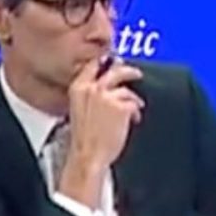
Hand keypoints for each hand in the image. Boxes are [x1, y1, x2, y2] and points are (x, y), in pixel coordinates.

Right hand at [62, 58, 144, 190]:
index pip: (92, 65)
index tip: (113, 61)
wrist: (88, 155)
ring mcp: (107, 96)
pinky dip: (136, 112)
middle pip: (114, 71)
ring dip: (133, 99)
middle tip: (136, 73)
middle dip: (128, 71)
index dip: (105, 61)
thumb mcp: (79, 110)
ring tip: (136, 108)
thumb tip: (106, 88)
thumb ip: (90, 96)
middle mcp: (92, 89)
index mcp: (78, 88)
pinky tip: (134, 120)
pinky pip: (134, 104)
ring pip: (126, 90)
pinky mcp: (122, 107)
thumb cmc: (84, 139)